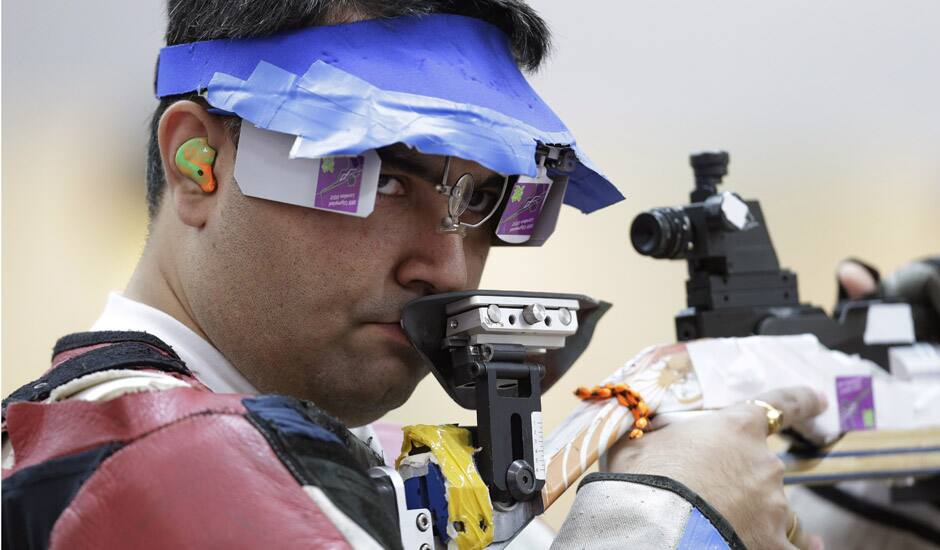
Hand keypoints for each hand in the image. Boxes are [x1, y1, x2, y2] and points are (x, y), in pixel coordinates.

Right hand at [605, 386, 826, 549]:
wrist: (655, 528)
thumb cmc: (644, 481)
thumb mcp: (637, 443)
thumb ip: (649, 432)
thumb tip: (639, 428)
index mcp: (735, 429)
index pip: (780, 405)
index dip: (801, 401)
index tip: (819, 400)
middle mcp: (763, 464)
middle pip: (762, 468)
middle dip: (739, 480)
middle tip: (703, 494)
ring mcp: (773, 507)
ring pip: (775, 509)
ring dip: (757, 515)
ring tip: (725, 525)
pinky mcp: (774, 544)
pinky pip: (796, 546)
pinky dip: (797, 547)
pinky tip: (805, 548)